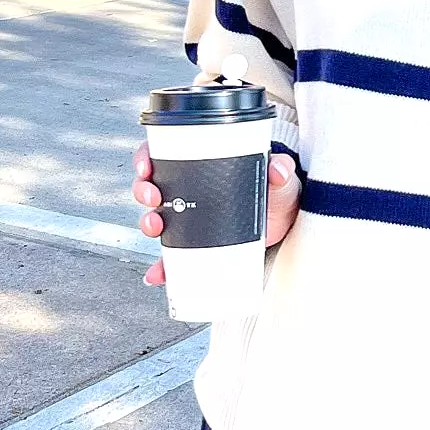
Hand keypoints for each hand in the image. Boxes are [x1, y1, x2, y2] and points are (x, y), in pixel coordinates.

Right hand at [131, 141, 301, 288]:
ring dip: (148, 223)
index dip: (146, 159)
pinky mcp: (198, 247)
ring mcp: (191, 220)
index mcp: (202, 166)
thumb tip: (278, 170)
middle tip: (153, 197)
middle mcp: (190, 191)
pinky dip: (162, 267)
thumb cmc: (277, 192)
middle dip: (144, 191)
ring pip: (157, 218)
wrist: (286, 222)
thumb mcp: (278, 178)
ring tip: (155, 226)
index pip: (163, 155)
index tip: (146, 167)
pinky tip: (157, 274)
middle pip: (153, 186)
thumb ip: (280, 170)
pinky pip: (173, 258)